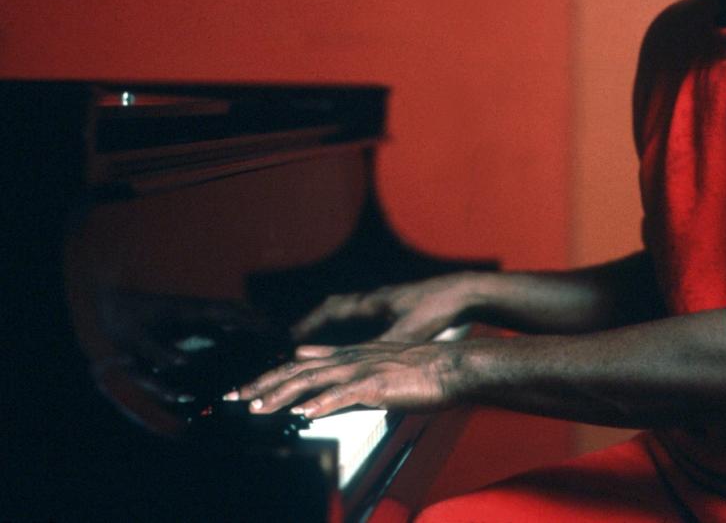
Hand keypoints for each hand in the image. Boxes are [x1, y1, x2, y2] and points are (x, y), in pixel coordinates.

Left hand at [227, 342, 455, 418]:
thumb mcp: (375, 364)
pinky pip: (343, 394)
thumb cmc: (418, 371)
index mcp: (347, 355)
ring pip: (312, 381)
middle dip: (261, 385)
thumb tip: (318, 379)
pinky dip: (321, 403)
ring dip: (281, 395)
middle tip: (232, 399)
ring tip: (257, 408)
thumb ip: (345, 370)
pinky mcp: (376, 384)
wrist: (450, 366)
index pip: (297, 365)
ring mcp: (361, 370)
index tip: (241, 391)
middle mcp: (348, 359)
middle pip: (295, 371)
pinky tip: (305, 413)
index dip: (267, 377)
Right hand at [292, 272, 479, 342]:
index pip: (329, 311)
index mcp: (371, 303)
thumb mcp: (407, 332)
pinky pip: (362, 317)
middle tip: (294, 342)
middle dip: (311, 326)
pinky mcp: (397, 308)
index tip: (289, 341)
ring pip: (347, 313)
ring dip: (330, 328)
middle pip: (332, 310)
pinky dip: (349, 330)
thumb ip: (380, 349)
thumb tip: (357, 370)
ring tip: (311, 346)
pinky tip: (350, 343)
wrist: (464, 291)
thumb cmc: (436, 307)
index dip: (307, 326)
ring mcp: (384, 303)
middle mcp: (373, 300)